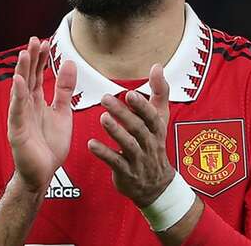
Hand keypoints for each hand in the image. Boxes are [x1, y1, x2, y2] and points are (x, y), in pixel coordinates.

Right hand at [7, 37, 76, 192]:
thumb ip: (64, 89)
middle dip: (30, 59)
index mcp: (36, 101)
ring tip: (25, 55)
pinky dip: (17, 96)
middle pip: (27, 77)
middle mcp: (25, 105)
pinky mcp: (17, 130)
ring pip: (20, 90)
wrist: (43, 172)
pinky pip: (17, 110)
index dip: (40, 59)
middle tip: (34, 41)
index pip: (37, 75)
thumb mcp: (63, 112)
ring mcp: (19, 116)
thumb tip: (69, 63)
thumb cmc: (50, 144)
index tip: (44, 42)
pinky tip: (19, 82)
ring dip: (22, 72)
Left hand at [87, 64, 174, 206]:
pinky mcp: (126, 173)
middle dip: (123, 114)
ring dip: (115, 131)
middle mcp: (149, 144)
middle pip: (138, 128)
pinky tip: (91, 144)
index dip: (142, 106)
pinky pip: (115, 163)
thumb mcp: (160, 118)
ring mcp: (138, 160)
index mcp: (157, 130)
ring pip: (128, 145)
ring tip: (102, 117)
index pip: (152, 117)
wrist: (156, 186)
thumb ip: (159, 92)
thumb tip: (157, 66)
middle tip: (105, 98)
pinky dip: (104, 153)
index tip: (130, 93)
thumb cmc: (154, 144)